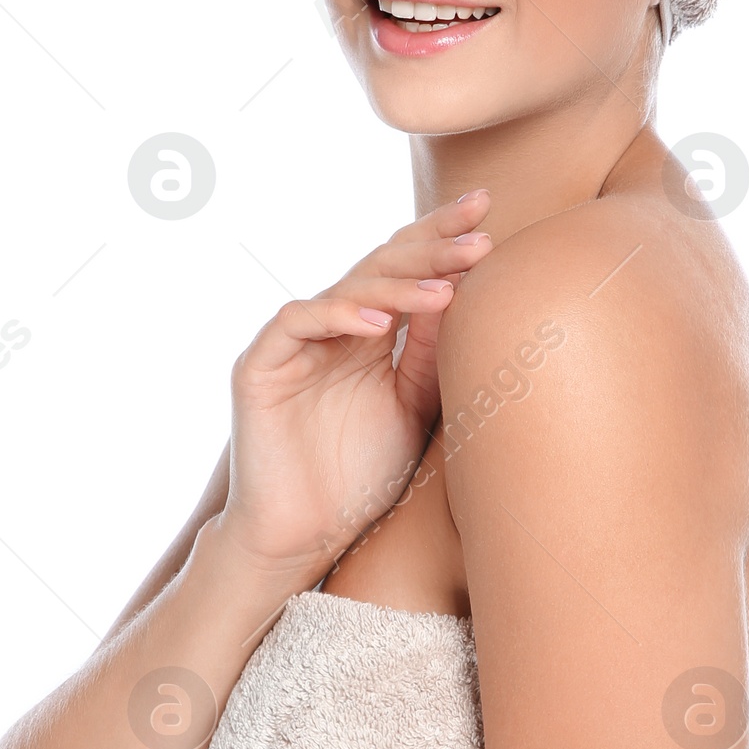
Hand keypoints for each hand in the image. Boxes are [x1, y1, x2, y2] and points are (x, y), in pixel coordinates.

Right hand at [216, 190, 492, 576]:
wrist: (305, 535)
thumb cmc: (360, 476)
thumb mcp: (412, 407)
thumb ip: (429, 353)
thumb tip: (461, 290)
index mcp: (367, 331)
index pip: (406, 268)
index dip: (442, 237)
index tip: (489, 214)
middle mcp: (330, 327)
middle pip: (381, 266)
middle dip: (431, 246)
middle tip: (479, 232)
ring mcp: (294, 343)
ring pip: (346, 289)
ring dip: (398, 285)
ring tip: (446, 288)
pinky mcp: (260, 366)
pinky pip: (296, 322)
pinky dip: (336, 315)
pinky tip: (378, 323)